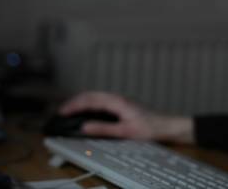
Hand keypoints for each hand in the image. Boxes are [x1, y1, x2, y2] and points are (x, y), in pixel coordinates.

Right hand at [59, 91, 193, 143]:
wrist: (166, 125)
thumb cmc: (149, 127)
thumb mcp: (125, 131)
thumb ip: (103, 128)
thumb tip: (84, 127)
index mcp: (117, 102)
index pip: (90, 100)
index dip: (74, 105)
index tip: (62, 112)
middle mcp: (117, 98)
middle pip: (90, 95)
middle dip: (74, 101)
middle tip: (61, 111)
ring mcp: (118, 100)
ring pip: (95, 96)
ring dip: (81, 101)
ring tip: (69, 109)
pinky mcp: (120, 104)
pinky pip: (100, 100)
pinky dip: (89, 104)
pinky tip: (85, 110)